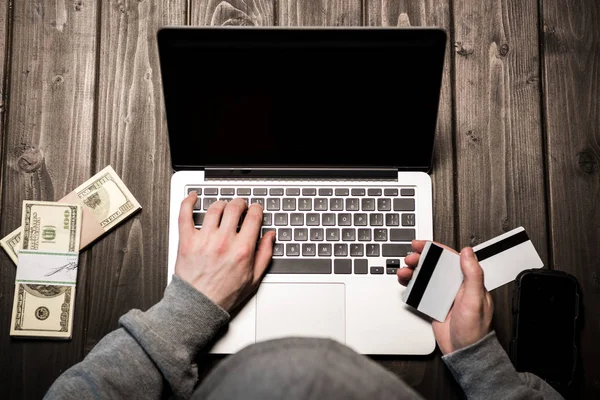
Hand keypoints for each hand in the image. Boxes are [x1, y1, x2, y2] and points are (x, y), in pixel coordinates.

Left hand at [174, 193, 275, 311]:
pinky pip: (185, 214)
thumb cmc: (224, 295)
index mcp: (242, 249)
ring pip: (215, 208)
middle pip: (234, 208)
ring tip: (223, 207)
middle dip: (240, 204)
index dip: (256, 209)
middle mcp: (224, 241)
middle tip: (240, 206)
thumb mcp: (254, 278)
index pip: (253, 217)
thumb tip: (270, 236)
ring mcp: (204, 239)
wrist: (199, 305)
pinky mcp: (187, 240)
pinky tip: (193, 198)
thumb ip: (265, 254)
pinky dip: (188, 202)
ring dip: (221, 204)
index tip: (255, 209)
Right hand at [398, 240, 493, 354]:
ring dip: (413, 271)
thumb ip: (473, 275)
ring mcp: (443, 295)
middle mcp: (455, 285)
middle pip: (434, 265)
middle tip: (409, 258)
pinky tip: (405, 282)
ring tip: (404, 271)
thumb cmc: (475, 330)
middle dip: (419, 259)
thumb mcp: (476, 299)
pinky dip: (411, 285)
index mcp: (467, 281)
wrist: (464, 352)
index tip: (421, 245)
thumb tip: (468, 252)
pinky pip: (420, 290)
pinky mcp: (434, 304)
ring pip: (425, 276)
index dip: (434, 248)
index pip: (450, 258)